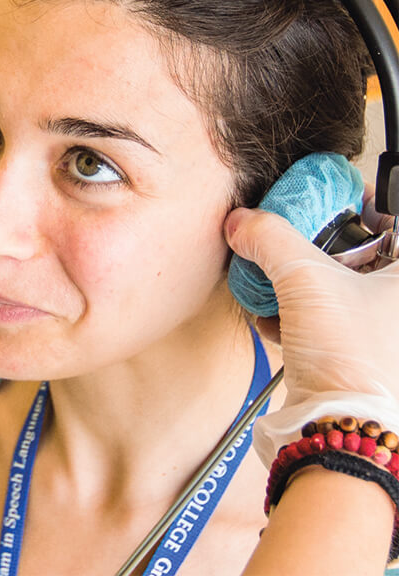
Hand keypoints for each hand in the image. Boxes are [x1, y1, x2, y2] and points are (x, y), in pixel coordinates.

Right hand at [224, 202, 398, 465]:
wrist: (339, 426)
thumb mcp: (305, 280)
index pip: (394, 221)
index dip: (362, 206)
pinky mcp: (362, 358)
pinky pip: (332, 322)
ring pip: (343, 290)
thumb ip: (269, 239)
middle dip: (318, 251)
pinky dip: (301, 317)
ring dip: (302, 286)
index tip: (329, 201)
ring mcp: (387, 334)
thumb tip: (243, 220)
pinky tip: (274, 322)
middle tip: (292, 244)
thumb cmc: (352, 358)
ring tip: (273, 286)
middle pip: (363, 256)